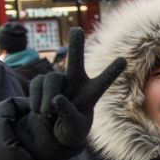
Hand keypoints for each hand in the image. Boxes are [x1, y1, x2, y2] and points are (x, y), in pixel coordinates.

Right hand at [25, 27, 125, 159]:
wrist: (53, 130)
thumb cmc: (71, 128)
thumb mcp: (74, 128)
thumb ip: (68, 114)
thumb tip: (56, 99)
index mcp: (91, 93)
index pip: (103, 81)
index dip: (112, 71)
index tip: (124, 60)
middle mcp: (76, 82)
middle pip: (75, 61)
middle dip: (75, 46)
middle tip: (76, 29)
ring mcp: (59, 81)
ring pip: (51, 79)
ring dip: (47, 98)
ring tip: (48, 114)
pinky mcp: (41, 82)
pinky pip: (36, 84)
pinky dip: (36, 99)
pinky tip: (40, 111)